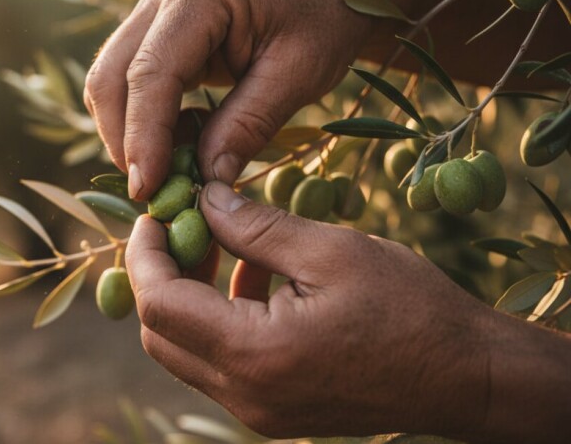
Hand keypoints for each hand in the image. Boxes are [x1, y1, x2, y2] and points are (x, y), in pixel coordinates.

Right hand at [84, 0, 386, 199]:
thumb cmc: (324, 25)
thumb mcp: (298, 77)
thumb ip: (248, 126)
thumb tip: (205, 182)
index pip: (151, 72)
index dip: (143, 136)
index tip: (147, 189)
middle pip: (111, 76)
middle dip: (124, 140)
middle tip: (152, 192)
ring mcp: (154, 11)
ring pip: (109, 82)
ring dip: (128, 134)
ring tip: (168, 172)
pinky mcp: (155, 32)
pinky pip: (128, 83)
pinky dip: (142, 122)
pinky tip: (177, 146)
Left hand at [126, 181, 495, 438]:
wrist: (466, 377)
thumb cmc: (410, 309)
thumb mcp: (330, 251)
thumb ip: (256, 226)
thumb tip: (204, 198)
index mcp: (256, 354)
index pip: (158, 304)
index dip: (145, 254)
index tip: (156, 213)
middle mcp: (246, 394)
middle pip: (160, 333)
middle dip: (159, 274)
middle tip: (182, 225)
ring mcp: (258, 411)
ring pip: (184, 352)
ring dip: (187, 297)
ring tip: (218, 243)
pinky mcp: (273, 412)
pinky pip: (219, 365)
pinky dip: (216, 321)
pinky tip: (251, 280)